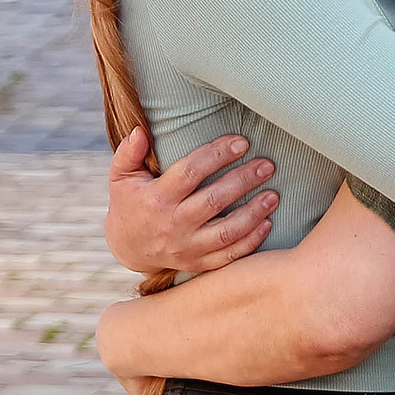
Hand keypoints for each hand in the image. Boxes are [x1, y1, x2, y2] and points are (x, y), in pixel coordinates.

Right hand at [105, 127, 277, 273]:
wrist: (127, 248)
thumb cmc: (130, 202)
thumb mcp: (121, 176)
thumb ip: (128, 152)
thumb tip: (140, 131)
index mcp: (156, 199)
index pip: (190, 173)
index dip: (217, 155)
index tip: (241, 142)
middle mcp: (173, 225)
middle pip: (214, 201)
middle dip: (243, 181)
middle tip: (267, 165)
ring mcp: (186, 248)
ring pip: (226, 232)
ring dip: (253, 213)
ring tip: (273, 195)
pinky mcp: (198, 263)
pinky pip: (229, 256)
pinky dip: (251, 242)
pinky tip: (267, 223)